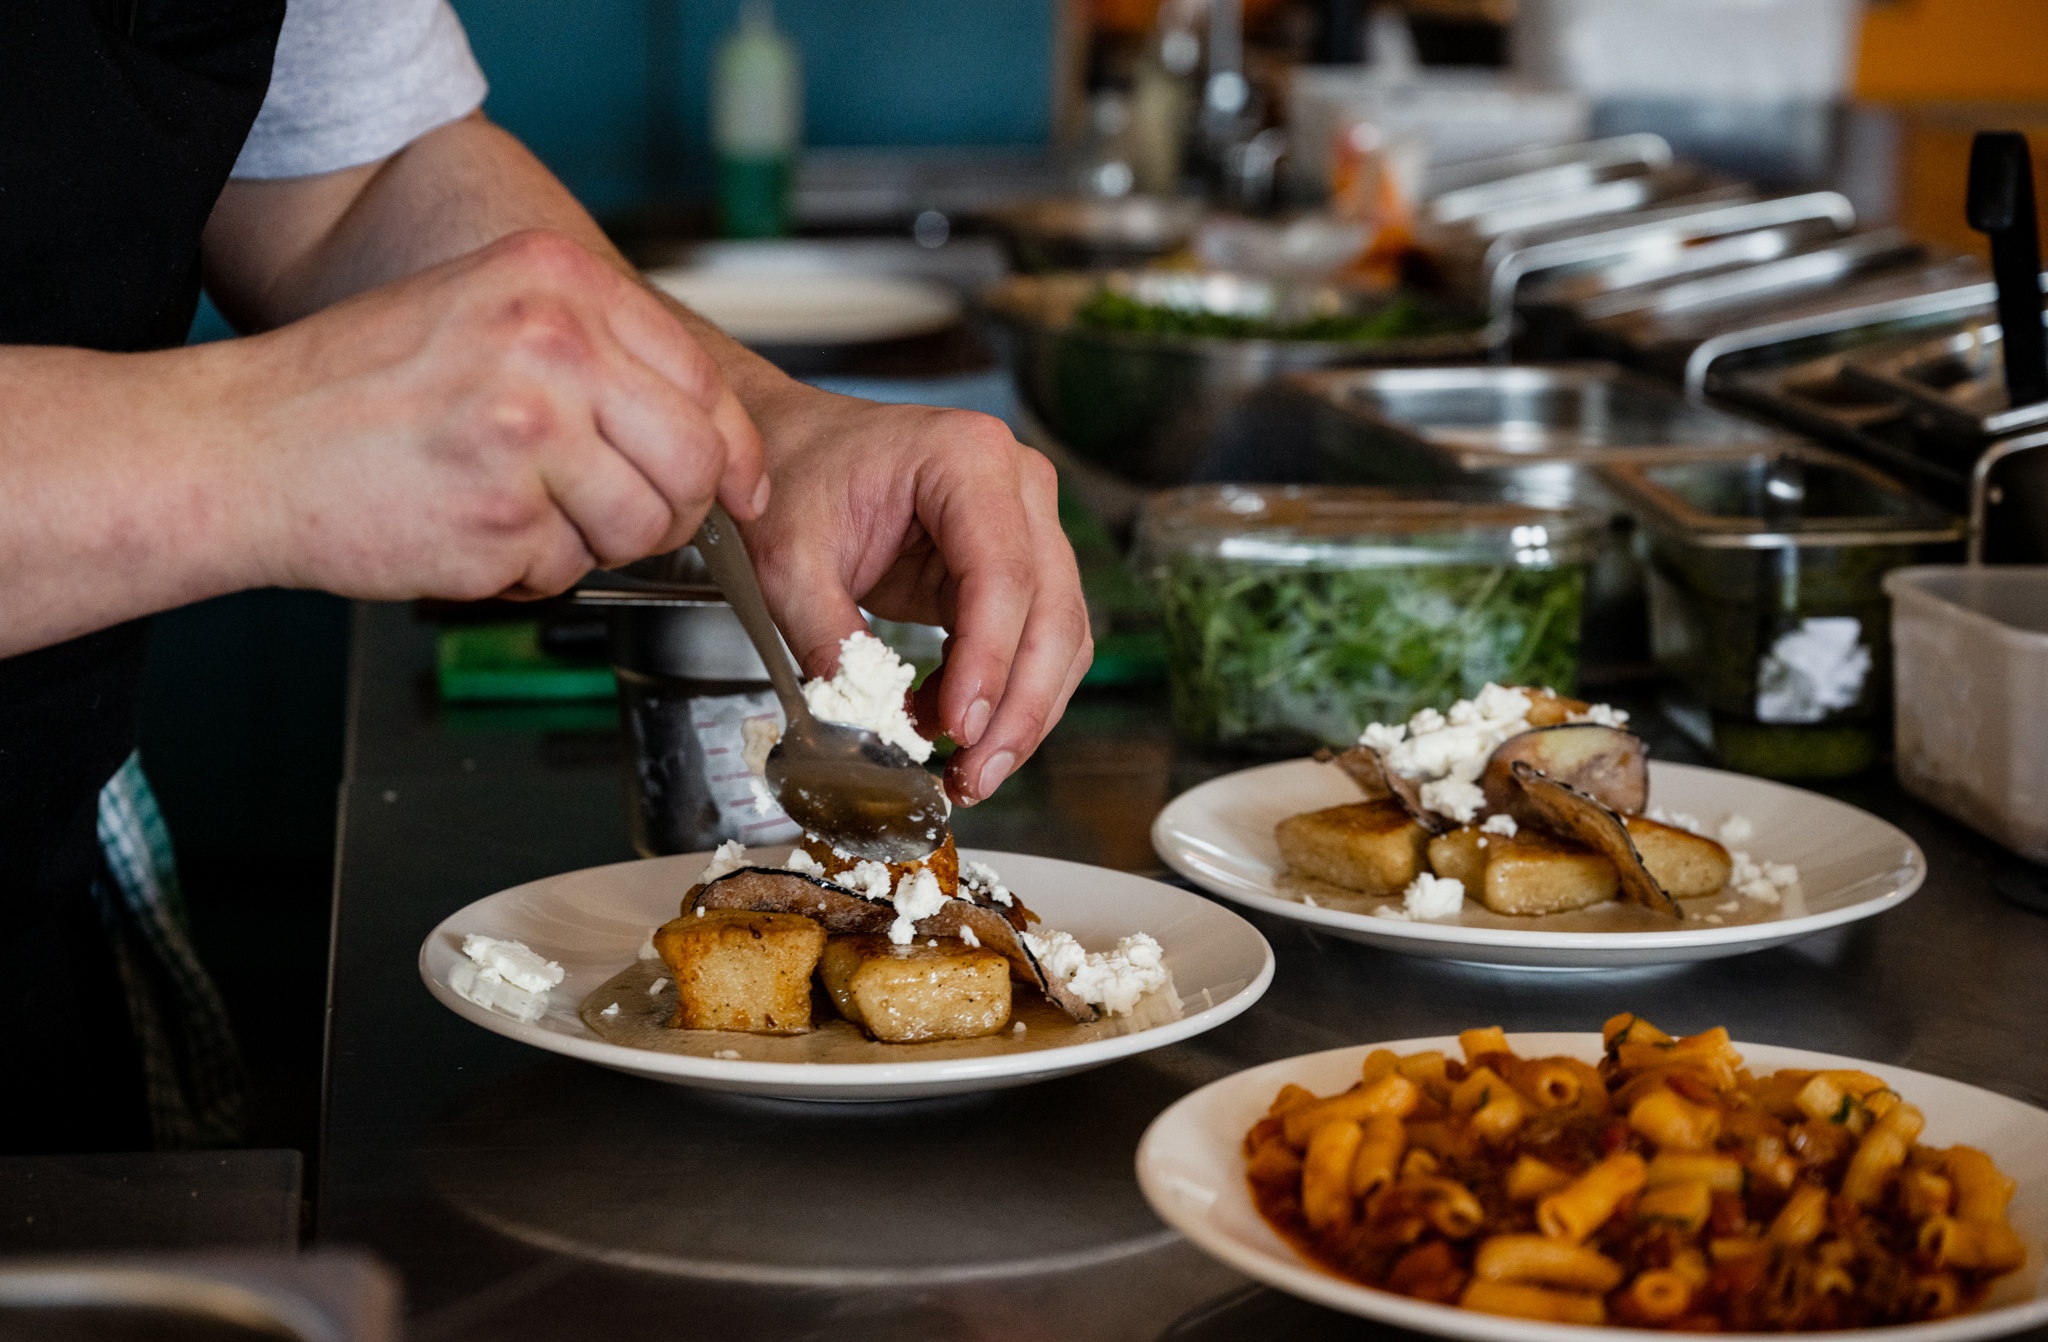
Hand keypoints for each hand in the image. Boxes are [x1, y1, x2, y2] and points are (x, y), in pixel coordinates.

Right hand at [228, 230, 765, 600]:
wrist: (242, 445)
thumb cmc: (359, 389)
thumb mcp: (488, 316)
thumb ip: (598, 354)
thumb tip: (710, 432)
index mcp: (557, 282)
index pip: (704, 382)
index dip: (732, 453)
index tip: (736, 490)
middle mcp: (554, 344)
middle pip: (695, 463)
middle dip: (675, 511)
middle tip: (618, 517)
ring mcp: (530, 432)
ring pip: (643, 527)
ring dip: (594, 544)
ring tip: (521, 514)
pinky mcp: (501, 516)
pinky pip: (569, 569)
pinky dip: (530, 571)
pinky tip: (471, 532)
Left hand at [737, 385, 1092, 805]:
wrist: (795, 447)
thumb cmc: (794, 476)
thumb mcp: (789, 560)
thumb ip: (826, 639)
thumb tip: (864, 723)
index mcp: (967, 458)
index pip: (1003, 575)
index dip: (990, 662)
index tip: (960, 728)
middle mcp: (1017, 486)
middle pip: (1053, 612)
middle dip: (1019, 707)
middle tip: (976, 774)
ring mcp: (1026, 524)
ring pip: (1061, 636)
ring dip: (1022, 712)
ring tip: (967, 770)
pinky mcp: (1016, 566)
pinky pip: (1034, 642)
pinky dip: (1004, 695)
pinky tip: (954, 729)